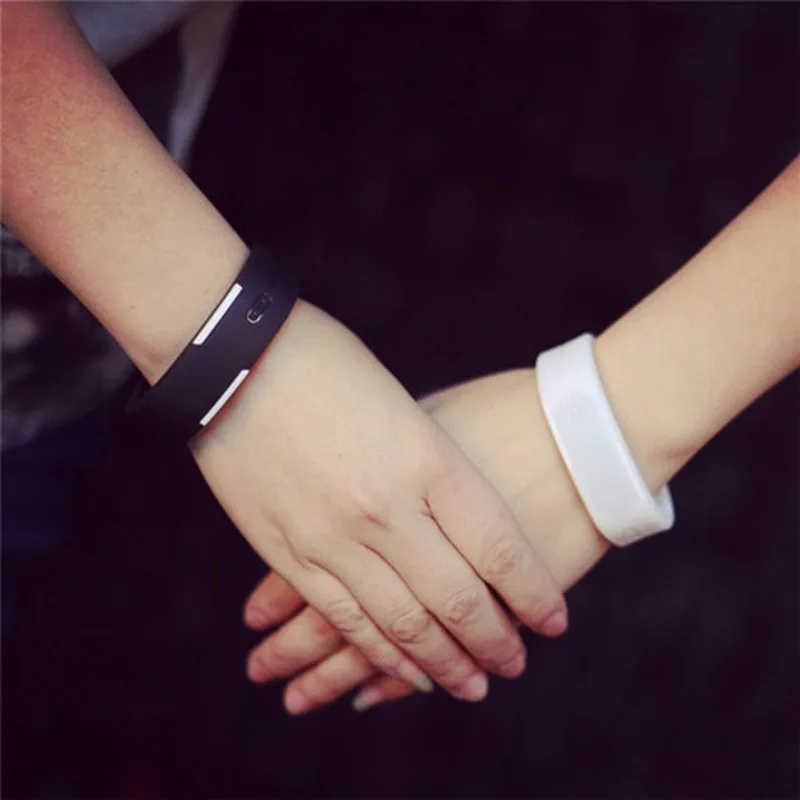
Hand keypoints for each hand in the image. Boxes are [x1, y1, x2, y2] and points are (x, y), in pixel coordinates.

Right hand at [192, 303, 567, 701]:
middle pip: (459, 598)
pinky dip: (382, 652)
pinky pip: (346, 619)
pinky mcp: (291, 552)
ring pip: (404, 622)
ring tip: (473, 685)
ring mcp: (336, 536)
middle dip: (496, 641)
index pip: (500, 548)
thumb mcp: (405, 404)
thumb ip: (436, 466)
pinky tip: (406, 671)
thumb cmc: (330, 363)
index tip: (554, 620)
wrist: (235, 357)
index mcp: (429, 459)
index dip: (533, 592)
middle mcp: (389, 508)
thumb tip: (469, 523)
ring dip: (444, 662)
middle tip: (516, 665)